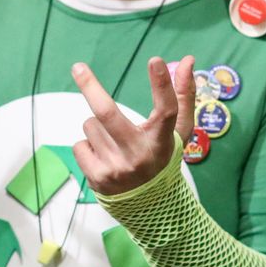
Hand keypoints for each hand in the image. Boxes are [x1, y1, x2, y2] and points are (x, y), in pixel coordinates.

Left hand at [71, 55, 195, 195]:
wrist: (150, 206)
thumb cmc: (164, 156)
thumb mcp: (179, 131)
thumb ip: (184, 95)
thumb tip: (188, 59)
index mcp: (163, 141)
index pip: (166, 111)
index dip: (162, 85)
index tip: (155, 60)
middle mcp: (139, 155)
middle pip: (108, 114)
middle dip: (91, 87)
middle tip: (77, 67)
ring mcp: (116, 168)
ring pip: (91, 126)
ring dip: (98, 129)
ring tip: (116, 144)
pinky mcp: (97, 178)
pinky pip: (79, 145)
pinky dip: (88, 147)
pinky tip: (104, 158)